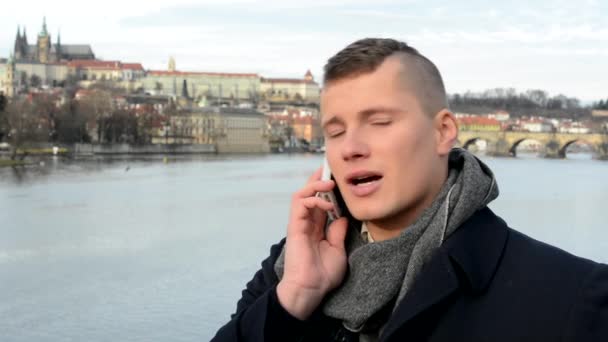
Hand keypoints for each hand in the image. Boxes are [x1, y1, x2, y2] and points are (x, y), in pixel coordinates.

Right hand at [277, 168, 348, 319]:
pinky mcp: (294, 226)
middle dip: (319, 179)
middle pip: (310, 193)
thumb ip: (338, 232)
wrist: (310, 289)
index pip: (321, 202)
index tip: (339, 178)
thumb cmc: (323, 275)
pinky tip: (327, 203)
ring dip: (315, 185)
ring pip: (302, 194)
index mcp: (317, 228)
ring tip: (329, 182)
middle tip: (330, 168)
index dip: (328, 190)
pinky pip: (299, 204)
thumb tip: (343, 217)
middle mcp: (307, 223)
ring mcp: (299, 223)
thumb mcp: (338, 250)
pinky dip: (313, 199)